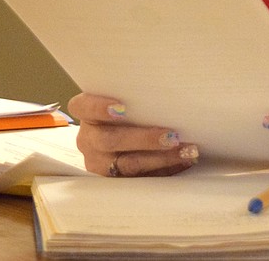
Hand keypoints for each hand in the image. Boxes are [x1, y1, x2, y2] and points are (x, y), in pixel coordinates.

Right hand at [67, 93, 198, 176]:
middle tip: (171, 136)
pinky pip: (141, 178)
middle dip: (143, 139)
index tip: (121, 108)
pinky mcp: (115, 180)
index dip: (99, 107)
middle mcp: (88, 139)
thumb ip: (136, 98)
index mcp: (87, 114)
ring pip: (128, 164)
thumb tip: (171, 87)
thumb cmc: (129, 112)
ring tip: (185, 150)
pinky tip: (183, 161)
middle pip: (109, 140)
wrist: (121, 139)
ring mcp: (99, 163)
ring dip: (161, 158)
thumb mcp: (124, 101)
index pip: (83, 107)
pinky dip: (165, 169)